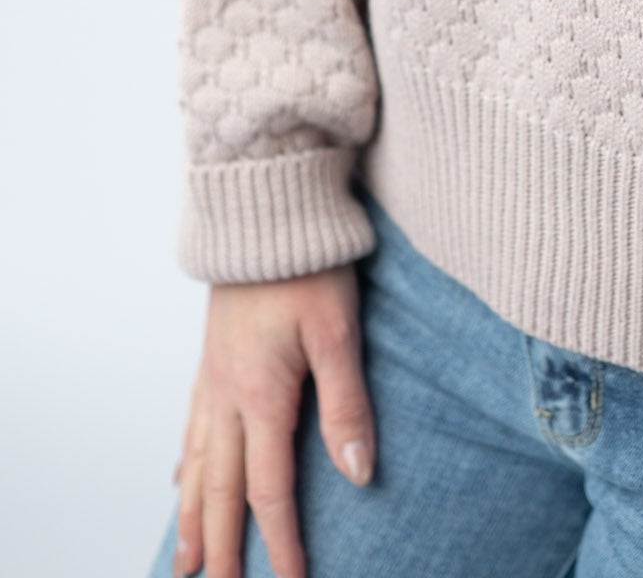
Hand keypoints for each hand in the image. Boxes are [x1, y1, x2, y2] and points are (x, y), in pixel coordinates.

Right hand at [171, 266, 374, 577]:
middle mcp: (228, 392)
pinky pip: (190, 423)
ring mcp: (213, 373)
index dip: (279, 539)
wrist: (267, 206)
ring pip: (196, 461)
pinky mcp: (212, 353)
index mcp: (261, 393)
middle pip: (220, 487)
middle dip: (220, 545)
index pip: (268, 487)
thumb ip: (348, 402)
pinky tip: (178, 475)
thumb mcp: (339, 331)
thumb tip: (358, 473)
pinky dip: (183, 462)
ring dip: (192, 514)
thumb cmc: (310, 263)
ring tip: (185, 559)